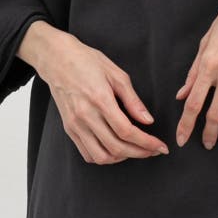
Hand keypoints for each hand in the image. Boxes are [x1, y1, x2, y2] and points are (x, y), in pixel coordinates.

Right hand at [21, 22, 169, 163]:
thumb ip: (133, 100)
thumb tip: (148, 120)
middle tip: (153, 151)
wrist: (57, 59)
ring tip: (135, 150)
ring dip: (122, 158)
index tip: (160, 146)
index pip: (127, 131)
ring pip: (101, 156)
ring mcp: (75, 124)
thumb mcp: (116, 74)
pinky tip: (115, 150)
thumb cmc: (86, 61)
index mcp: (100, 100)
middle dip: (140, 153)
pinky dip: (104, 157)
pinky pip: (87, 153)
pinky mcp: (69, 128)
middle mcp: (85, 116)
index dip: (147, 142)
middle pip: (117, 147)